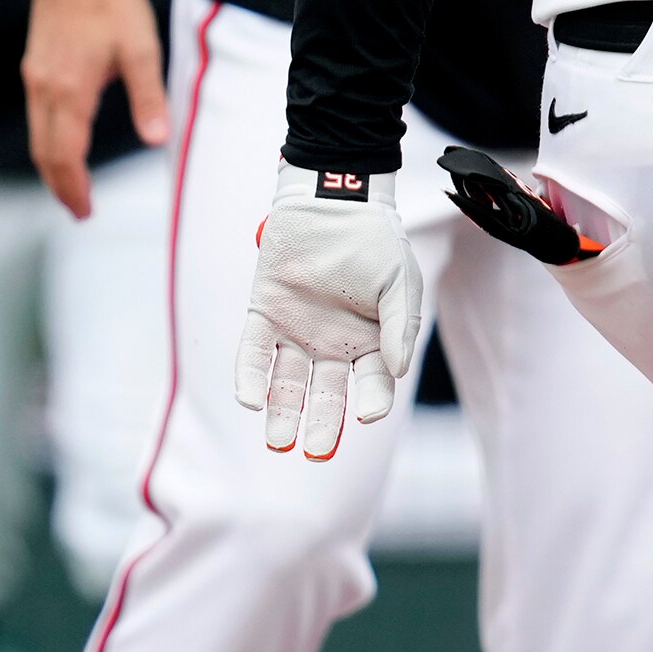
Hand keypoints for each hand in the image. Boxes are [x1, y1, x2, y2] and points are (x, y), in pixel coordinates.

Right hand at [25, 0, 172, 217]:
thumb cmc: (112, 6)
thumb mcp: (140, 51)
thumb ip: (148, 97)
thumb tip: (157, 139)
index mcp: (70, 92)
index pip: (66, 156)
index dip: (74, 188)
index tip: (85, 211)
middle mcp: (44, 89)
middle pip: (44, 153)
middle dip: (60, 186)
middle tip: (80, 210)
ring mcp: (34, 78)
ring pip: (36, 136)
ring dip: (52, 166)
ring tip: (72, 187)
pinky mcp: (34, 67)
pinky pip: (36, 117)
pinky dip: (47, 142)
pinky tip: (64, 146)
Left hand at [237, 164, 423, 459]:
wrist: (332, 199)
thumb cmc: (375, 240)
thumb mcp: (401, 281)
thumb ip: (401, 325)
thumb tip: (398, 370)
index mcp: (370, 340)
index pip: (372, 383)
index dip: (372, 400)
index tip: (368, 416)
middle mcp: (331, 343)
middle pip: (326, 393)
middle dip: (322, 424)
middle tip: (315, 452)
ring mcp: (295, 330)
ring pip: (287, 383)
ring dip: (282, 413)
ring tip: (278, 444)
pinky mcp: (263, 314)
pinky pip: (253, 353)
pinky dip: (250, 377)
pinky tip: (250, 401)